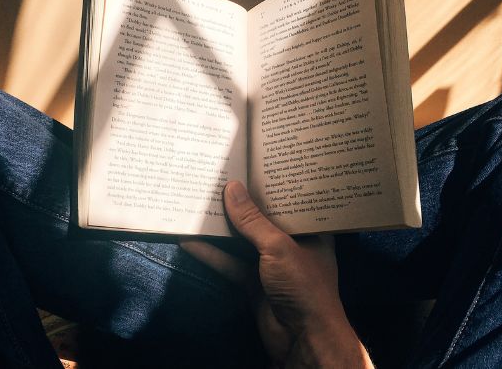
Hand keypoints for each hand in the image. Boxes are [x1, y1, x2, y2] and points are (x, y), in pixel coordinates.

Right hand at [181, 181, 373, 367]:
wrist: (303, 340)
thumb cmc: (304, 286)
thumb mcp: (279, 246)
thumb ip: (253, 220)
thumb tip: (231, 188)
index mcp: (311, 229)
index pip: (291, 199)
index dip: (273, 182)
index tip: (251, 161)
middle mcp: (293, 243)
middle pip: (262, 218)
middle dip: (241, 202)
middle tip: (219, 175)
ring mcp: (271, 264)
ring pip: (242, 240)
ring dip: (222, 227)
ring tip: (199, 202)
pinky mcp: (253, 282)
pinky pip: (229, 263)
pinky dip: (211, 253)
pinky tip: (190, 240)